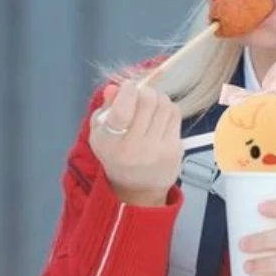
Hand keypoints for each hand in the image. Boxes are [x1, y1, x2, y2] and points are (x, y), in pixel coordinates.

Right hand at [89, 79, 182, 205]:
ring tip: (150, 106)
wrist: (138, 188)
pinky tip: (160, 117)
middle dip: (144, 91)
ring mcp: (158, 150)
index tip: (128, 87)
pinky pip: (175, 114)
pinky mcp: (175, 149)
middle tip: (140, 96)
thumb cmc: (117, 157)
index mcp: (112, 144)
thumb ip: (104, 109)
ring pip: (165, 104)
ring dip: (158, 98)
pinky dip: (168, 109)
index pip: (122, 111)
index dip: (127, 91)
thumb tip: (114, 87)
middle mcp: (136, 148)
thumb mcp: (100, 135)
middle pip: (147, 101)